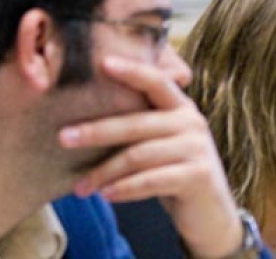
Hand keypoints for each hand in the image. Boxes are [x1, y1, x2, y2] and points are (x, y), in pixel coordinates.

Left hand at [58, 56, 242, 257]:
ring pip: (139, 155)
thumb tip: (84, 121)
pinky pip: (150, 180)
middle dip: (97, 130)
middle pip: (137, 123)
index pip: (157, 82)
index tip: (103, 63)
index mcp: (182, 108)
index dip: (132, 71)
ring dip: (104, 172)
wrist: (212, 212)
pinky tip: (106, 194)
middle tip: (63, 138)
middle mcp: (193, 123)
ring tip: (80, 187)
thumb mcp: (163, 144)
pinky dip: (124, 189)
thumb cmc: (177, 173)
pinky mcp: (197, 176)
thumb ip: (141, 127)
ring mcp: (197, 149)